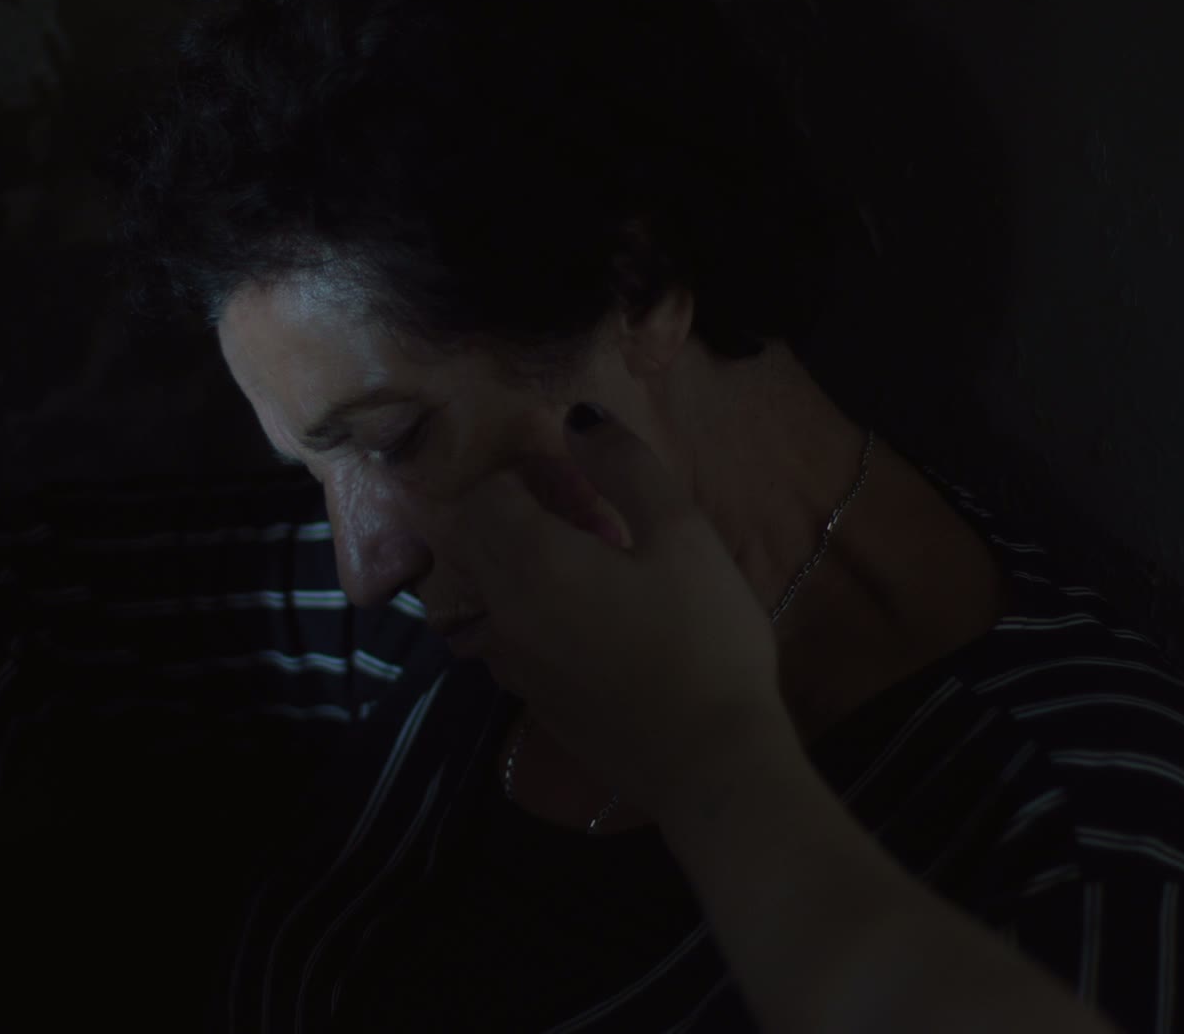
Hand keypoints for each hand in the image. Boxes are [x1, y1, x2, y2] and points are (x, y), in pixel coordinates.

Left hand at [447, 403, 785, 820]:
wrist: (711, 763)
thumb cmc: (704, 639)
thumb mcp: (682, 535)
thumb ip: (626, 468)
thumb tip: (577, 419)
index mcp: (530, 562)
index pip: (483, 495)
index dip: (519, 474)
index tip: (568, 476)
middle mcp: (501, 612)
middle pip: (472, 542)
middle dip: (507, 514)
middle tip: (574, 510)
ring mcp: (511, 665)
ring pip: (485, 594)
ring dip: (514, 566)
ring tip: (582, 563)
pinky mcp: (532, 702)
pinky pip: (506, 637)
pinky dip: (527, 612)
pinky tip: (588, 621)